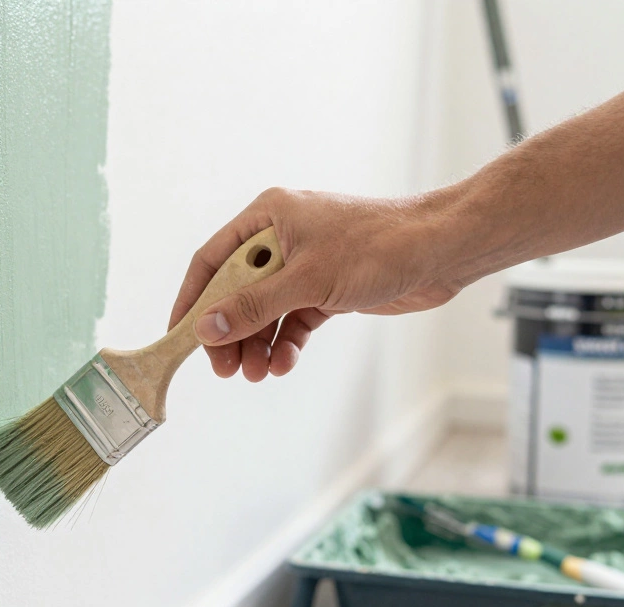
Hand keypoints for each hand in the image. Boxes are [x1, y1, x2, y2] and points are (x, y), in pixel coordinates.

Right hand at [169, 187, 462, 380]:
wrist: (443, 250)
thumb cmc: (379, 245)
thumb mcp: (307, 279)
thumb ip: (254, 306)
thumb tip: (207, 329)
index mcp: (268, 217)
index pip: (212, 260)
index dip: (192, 300)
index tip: (180, 337)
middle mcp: (281, 237)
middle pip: (235, 291)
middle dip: (230, 332)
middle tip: (224, 368)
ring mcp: (305, 264)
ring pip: (265, 310)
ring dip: (258, 344)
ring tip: (257, 373)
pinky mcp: (327, 288)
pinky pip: (293, 319)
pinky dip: (287, 343)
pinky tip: (285, 363)